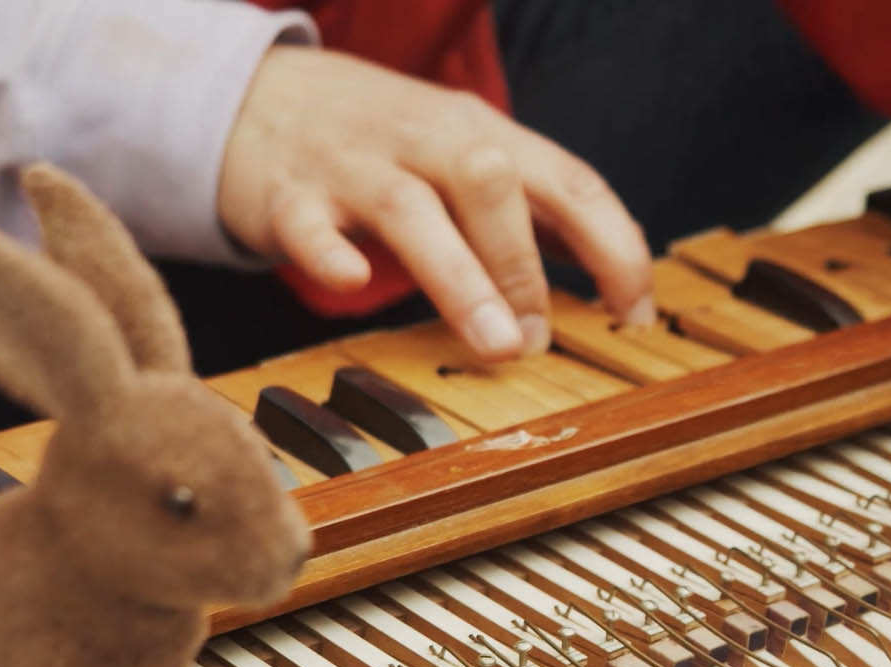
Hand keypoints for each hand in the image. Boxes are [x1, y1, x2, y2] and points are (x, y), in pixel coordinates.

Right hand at [218, 46, 653, 360]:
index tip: (632, 312)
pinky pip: (308, 224)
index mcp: (480, 134)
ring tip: (498, 344)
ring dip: (463, 279)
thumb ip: (527, 211)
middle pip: (491, 184)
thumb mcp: (461, 155)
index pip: (567, 180)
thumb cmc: (378, 142)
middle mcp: (423, 142)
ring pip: (412, 212)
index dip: (613, 246)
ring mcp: (354, 167)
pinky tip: (348, 280)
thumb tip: (609, 274)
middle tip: (538, 339)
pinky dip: (329, 252)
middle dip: (527, 266)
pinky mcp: (288, 197)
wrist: (257, 97)